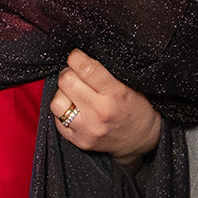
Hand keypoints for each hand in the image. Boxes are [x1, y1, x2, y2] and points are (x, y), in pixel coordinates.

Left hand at [50, 49, 162, 167]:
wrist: (140, 139)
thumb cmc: (136, 109)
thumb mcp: (129, 85)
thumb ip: (106, 72)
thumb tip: (82, 58)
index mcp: (115, 94)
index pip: (86, 69)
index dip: (76, 58)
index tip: (76, 56)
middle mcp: (98, 112)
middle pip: (66, 82)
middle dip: (68, 73)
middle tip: (75, 74)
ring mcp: (87, 129)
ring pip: (56, 102)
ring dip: (62, 94)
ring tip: (73, 93)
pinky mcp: (79, 141)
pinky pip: (57, 121)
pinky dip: (63, 112)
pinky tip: (74, 109)